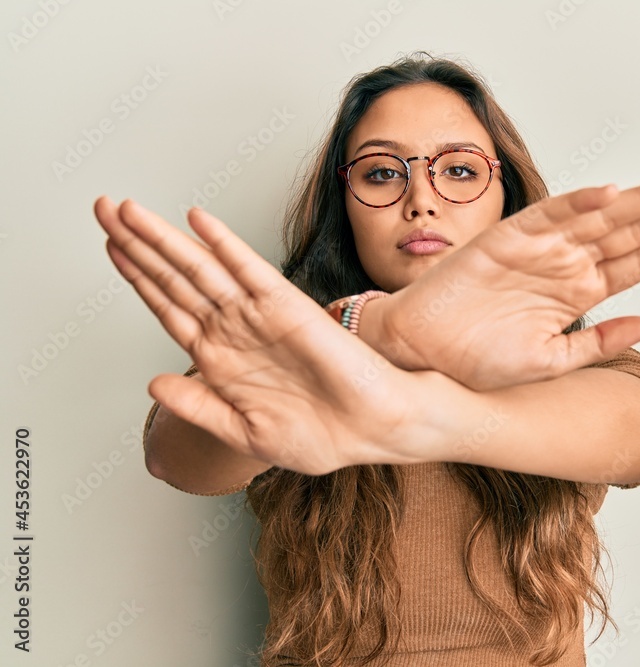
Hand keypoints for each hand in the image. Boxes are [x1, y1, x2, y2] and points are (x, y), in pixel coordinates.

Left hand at [93, 197, 435, 474]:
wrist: (371, 431)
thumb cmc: (320, 436)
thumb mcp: (244, 432)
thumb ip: (198, 407)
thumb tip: (153, 385)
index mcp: (220, 360)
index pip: (169, 308)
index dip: (137, 279)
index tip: (110, 249)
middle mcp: (234, 330)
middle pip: (175, 279)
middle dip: (137, 244)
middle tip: (102, 210)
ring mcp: (258, 315)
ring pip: (201, 268)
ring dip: (164, 238)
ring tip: (128, 210)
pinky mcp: (287, 307)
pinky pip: (249, 270)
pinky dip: (223, 244)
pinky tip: (197, 221)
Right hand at [379, 174, 639, 390]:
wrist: (424, 355)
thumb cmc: (480, 362)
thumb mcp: (551, 362)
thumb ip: (599, 342)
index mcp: (579, 292)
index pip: (639, 262)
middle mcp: (566, 264)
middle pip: (631, 232)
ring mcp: (539, 248)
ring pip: (600, 217)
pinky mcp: (506, 238)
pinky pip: (547, 216)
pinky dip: (576, 203)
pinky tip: (610, 195)